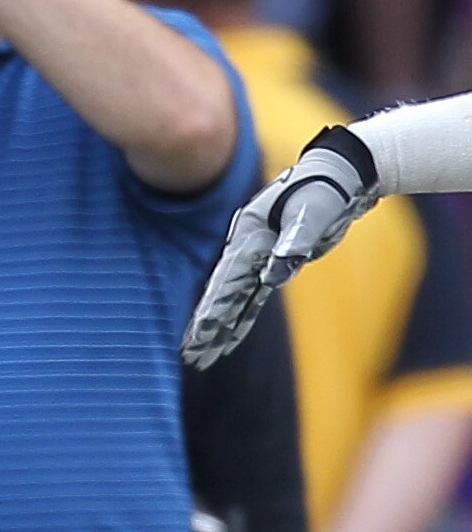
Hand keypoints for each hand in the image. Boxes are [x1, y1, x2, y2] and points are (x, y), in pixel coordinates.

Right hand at [183, 127, 376, 365]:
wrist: (341, 175)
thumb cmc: (325, 190)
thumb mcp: (312, 213)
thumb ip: (293, 243)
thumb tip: (272, 277)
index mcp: (250, 236)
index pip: (229, 278)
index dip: (215, 307)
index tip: (201, 332)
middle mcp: (249, 250)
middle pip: (224, 294)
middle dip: (207, 326)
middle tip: (191, 354)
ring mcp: (260, 259)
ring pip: (236, 301)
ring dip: (221, 329)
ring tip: (201, 356)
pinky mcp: (277, 266)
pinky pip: (253, 299)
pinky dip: (241, 320)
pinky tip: (228, 340)